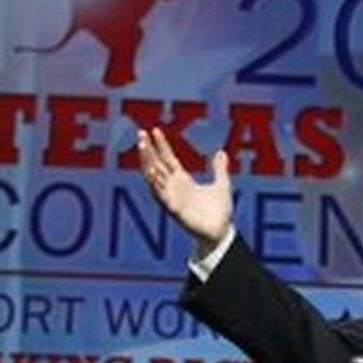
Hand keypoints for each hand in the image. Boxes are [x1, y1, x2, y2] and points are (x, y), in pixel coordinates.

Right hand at [138, 128, 232, 252]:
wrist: (221, 232)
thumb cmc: (219, 212)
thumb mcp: (222, 185)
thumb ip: (219, 169)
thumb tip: (221, 152)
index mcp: (183, 181)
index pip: (167, 159)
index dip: (161, 145)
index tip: (154, 130)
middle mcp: (173, 188)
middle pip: (156, 165)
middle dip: (148, 150)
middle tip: (141, 134)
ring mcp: (172, 198)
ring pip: (154, 178)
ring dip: (147, 163)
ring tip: (143, 148)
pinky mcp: (174, 210)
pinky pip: (161, 196)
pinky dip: (156, 185)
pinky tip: (152, 172)